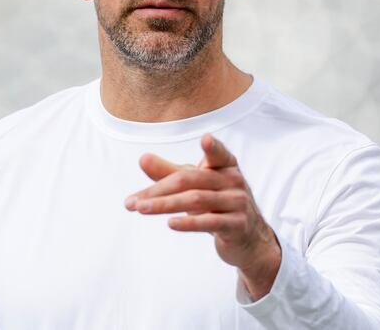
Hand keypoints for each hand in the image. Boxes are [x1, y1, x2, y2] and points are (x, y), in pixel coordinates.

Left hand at [124, 133, 281, 299]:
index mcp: (225, 166)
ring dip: (164, 205)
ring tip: (141, 209)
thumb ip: (169, 172)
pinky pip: (209, 222)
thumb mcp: (196, 186)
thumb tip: (142, 159)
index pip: (218, 154)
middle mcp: (233, 181)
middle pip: (189, 180)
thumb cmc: (217, 204)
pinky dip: (188, 223)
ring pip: (196, 200)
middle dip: (158, 190)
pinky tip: (170, 223)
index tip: (205, 139)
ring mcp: (237, 203)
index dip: (213, 147)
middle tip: (132, 201)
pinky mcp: (236, 225)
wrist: (247, 238)